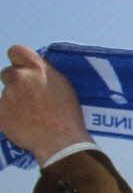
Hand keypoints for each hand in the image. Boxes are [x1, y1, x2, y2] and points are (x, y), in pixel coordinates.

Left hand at [0, 45, 91, 163]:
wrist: (60, 141)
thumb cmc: (67, 114)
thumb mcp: (63, 86)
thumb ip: (44, 75)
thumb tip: (33, 72)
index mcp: (38, 69)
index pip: (16, 51)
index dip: (18, 60)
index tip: (22, 68)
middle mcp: (20, 78)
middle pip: (8, 73)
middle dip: (16, 83)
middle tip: (28, 97)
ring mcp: (7, 96)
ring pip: (7, 95)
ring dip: (14, 102)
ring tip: (30, 117)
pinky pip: (2, 111)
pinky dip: (9, 117)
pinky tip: (23, 125)